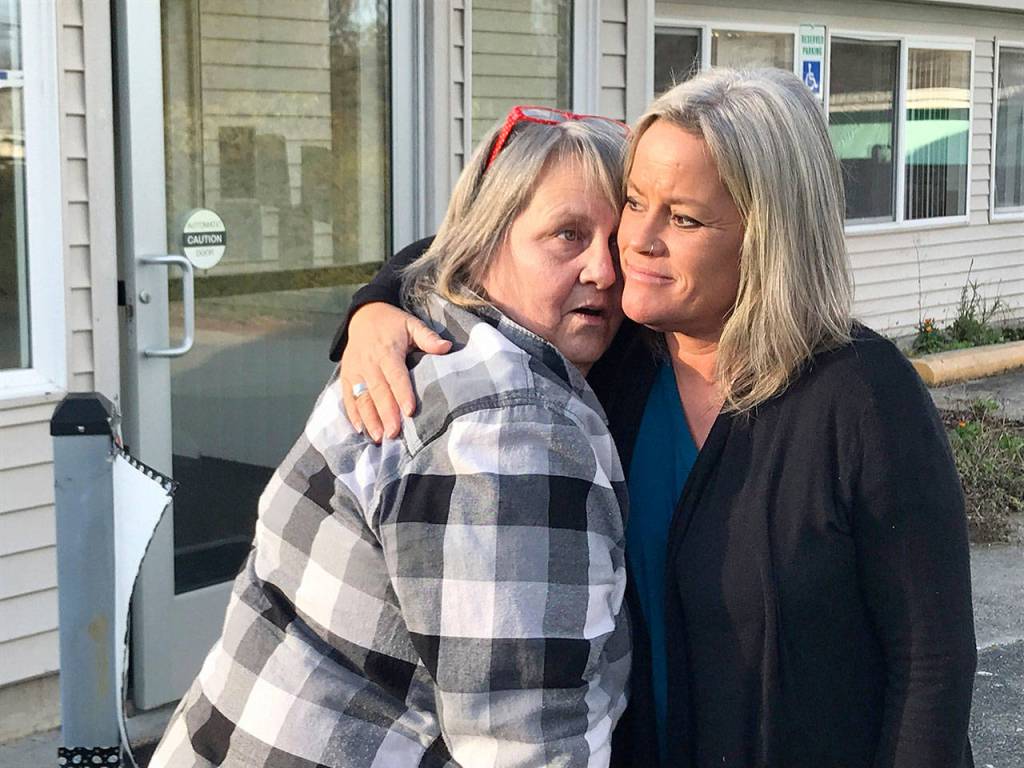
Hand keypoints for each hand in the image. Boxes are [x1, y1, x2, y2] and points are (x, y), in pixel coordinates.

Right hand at [339, 302, 451, 440]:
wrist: (363, 316)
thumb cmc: (393, 324)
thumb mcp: (411, 324)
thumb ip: (428, 337)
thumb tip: (446, 346)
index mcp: (387, 351)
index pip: (396, 375)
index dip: (402, 393)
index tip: (409, 411)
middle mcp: (369, 363)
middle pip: (378, 391)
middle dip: (386, 413)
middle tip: (393, 433)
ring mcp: (355, 371)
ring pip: (362, 398)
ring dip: (369, 419)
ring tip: (378, 437)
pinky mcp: (347, 377)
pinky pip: (348, 397)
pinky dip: (353, 414)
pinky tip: (360, 429)